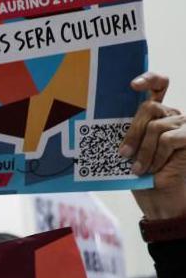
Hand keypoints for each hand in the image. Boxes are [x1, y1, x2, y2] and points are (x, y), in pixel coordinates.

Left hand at [119, 73, 185, 218]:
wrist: (159, 199)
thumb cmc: (140, 174)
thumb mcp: (128, 150)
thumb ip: (125, 132)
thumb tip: (99, 119)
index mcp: (154, 114)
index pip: (158, 85)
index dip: (149, 79)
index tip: (133, 85)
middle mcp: (170, 115)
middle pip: (148, 108)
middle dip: (132, 132)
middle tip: (123, 154)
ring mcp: (183, 125)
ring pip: (155, 127)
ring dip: (143, 151)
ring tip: (139, 168)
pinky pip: (168, 139)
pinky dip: (156, 155)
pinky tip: (153, 169)